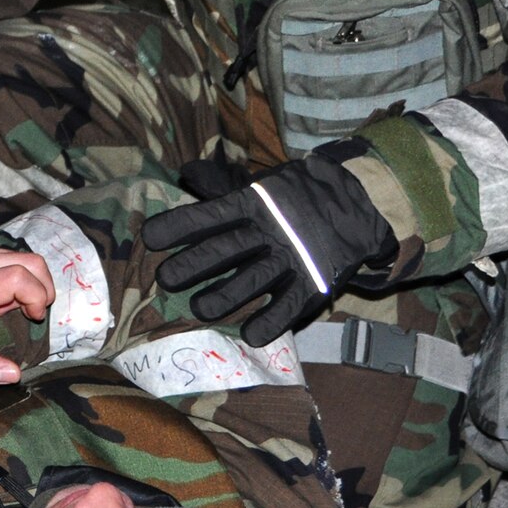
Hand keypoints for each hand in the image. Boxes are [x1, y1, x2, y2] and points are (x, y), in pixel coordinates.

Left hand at [0, 236, 50, 385]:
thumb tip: (14, 374)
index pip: (21, 277)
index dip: (38, 297)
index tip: (33, 318)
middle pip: (30, 260)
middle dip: (41, 287)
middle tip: (29, 313)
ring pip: (17, 255)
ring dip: (24, 281)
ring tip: (3, 309)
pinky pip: (1, 253)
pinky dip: (8, 272)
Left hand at [144, 154, 396, 346]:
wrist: (358, 204)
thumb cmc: (292, 199)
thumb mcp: (258, 188)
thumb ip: (221, 188)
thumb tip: (187, 171)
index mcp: (253, 204)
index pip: (210, 215)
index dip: (179, 226)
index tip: (150, 238)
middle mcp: (270, 231)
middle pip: (227, 249)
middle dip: (194, 265)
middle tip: (165, 279)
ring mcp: (293, 259)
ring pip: (255, 279)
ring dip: (226, 296)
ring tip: (200, 309)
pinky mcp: (314, 283)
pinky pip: (291, 305)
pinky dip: (271, 321)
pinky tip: (250, 335)